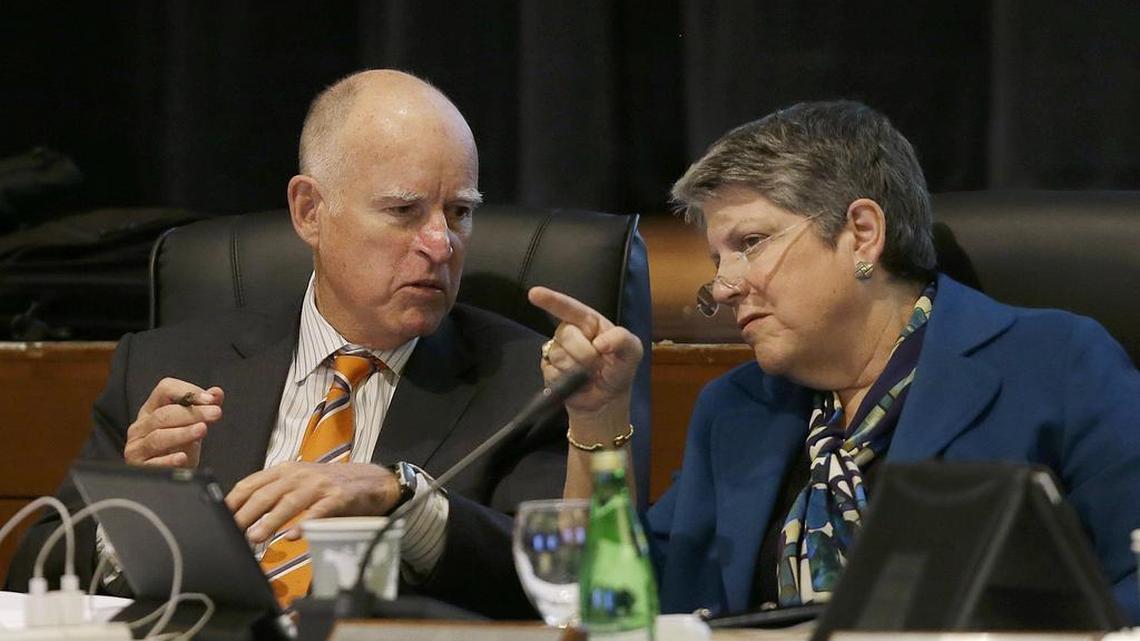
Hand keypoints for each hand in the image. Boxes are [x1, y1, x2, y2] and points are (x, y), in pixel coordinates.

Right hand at [123, 378, 223, 467]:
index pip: (165, 389)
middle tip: (215, 413)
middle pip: (164, 414)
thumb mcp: (192, 425)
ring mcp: (137, 447)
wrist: (170, 475)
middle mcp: (140, 426)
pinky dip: (169, 460)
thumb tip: (216, 393)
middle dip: (192, 413)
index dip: (188, 391)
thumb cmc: (178, 447)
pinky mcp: (139, 467)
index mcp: (152, 410)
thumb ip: (204, 408)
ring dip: (183, 433)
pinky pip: (154, 463)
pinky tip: (183, 458)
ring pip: (159, 437)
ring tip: (202, 430)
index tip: (211, 399)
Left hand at [226, 462, 399, 542]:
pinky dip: (305, 523)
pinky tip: (294, 535)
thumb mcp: (300, 483)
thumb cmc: (331, 486)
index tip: (217, 517)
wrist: (372, 480)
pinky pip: (318, 512)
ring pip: (289, 502)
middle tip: (231, 531)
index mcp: (286, 469)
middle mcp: (300, 474)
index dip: (233, 500)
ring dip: (270, 520)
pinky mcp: (338, 497)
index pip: (251, 483)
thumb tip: (243, 516)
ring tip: (255, 536)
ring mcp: (319, 485)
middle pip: (266, 494)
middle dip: (245, 513)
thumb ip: (275, 494)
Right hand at [527, 286, 642, 424]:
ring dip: (578, 369)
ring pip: (559, 355)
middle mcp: (570, 333)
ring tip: (589, 375)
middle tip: (598, 364)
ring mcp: (558, 351)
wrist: (607, 400)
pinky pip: (552, 372)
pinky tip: (577, 383)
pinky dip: (568, 381)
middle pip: (566, 333)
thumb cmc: (619, 370)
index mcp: (589, 322)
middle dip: (585, 352)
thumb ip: (622, 340)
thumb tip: (599, 343)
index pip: (569, 307)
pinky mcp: (549, 370)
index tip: (534, 293)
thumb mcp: (632, 352)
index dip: (551, 300)